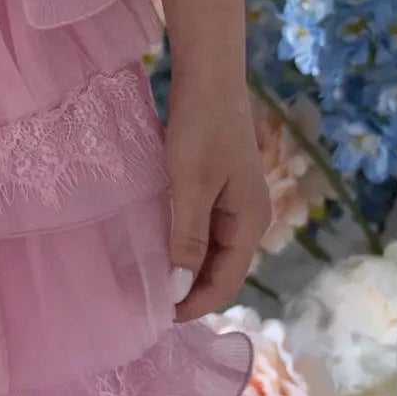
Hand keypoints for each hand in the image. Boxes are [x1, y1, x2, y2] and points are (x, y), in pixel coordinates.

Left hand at [162, 78, 268, 319]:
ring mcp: (233, 205)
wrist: (208, 76)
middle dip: (188, 292)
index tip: (158, 319)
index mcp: (250, 222)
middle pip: (220, 271)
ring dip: (182, 271)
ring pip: (208, 253)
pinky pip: (200, 231)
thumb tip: (180, 288)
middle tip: (146, 308)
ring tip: (146, 286)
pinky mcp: (216, 190)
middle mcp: (247, 219)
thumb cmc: (202, 127)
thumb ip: (187, 237)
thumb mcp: (191, 185)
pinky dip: (179, 246)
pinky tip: (153, 250)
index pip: (227, 282)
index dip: (196, 304)